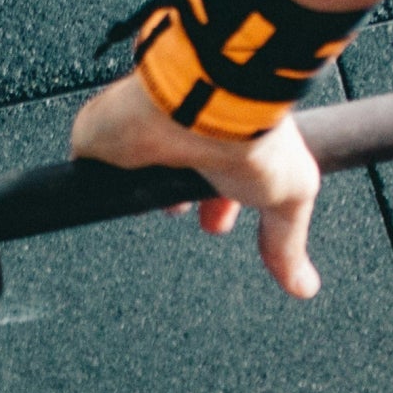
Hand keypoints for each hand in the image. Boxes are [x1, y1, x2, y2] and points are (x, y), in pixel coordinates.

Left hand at [69, 73, 323, 297]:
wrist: (204, 106)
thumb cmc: (251, 136)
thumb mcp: (289, 195)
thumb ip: (288, 242)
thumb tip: (304, 286)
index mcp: (228, 142)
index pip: (216, 177)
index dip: (217, 205)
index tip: (215, 226)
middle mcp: (183, 136)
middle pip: (171, 174)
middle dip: (176, 199)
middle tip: (180, 213)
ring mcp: (141, 135)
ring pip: (129, 170)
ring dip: (137, 190)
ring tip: (144, 210)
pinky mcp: (102, 137)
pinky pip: (89, 164)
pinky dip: (96, 181)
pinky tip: (100, 195)